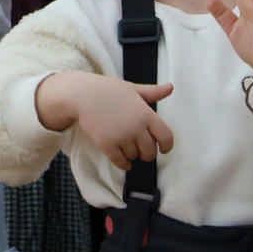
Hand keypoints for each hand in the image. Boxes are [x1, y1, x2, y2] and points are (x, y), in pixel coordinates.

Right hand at [35, 70, 174, 171]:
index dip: (167, 146)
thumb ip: (152, 92)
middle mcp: (136, 127)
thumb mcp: (132, 89)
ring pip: (134, 157)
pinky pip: (120, 162)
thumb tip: (170, 87)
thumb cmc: (107, 90)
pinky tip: (123, 161)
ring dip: (132, 156)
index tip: (163, 149)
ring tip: (127, 148)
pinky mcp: (107, 145)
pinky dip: (123, 164)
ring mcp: (122, 137)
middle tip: (141, 149)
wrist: (82, 95)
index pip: (166, 137)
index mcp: (146, 114)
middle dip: (147, 153)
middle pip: (150, 152)